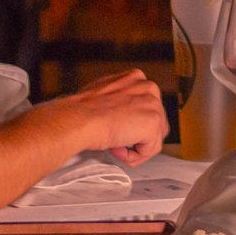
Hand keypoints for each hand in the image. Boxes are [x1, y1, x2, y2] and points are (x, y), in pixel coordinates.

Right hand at [39, 69, 166, 163]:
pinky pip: (149, 150)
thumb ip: (119, 98)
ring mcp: (153, 106)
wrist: (80, 118)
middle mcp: (149, 88)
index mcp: (136, 78)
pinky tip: (116, 147)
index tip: (117, 127)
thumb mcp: (103, 93)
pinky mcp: (153, 125)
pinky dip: (132, 156)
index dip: (132, 123)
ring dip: (134, 147)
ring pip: (154, 138)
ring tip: (114, 143)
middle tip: (116, 138)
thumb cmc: (83, 110)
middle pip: (155, 123)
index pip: (147, 106)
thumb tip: (122, 111)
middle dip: (137, 136)